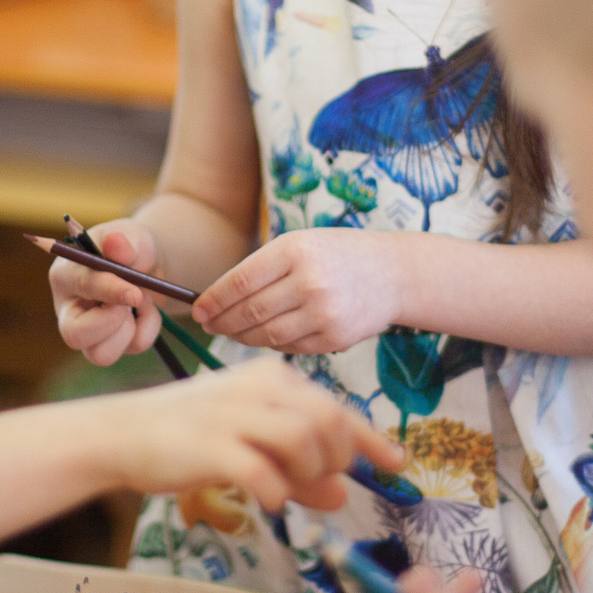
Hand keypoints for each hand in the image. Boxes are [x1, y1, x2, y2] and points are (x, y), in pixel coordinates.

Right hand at [51, 219, 171, 365]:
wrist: (149, 265)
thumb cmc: (130, 248)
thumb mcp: (131, 237)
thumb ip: (124, 242)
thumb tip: (115, 242)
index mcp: (65, 275)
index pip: (80, 286)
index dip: (109, 290)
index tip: (135, 293)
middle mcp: (69, 309)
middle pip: (74, 336)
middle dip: (111, 323)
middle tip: (136, 300)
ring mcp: (87, 333)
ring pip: (102, 354)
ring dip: (132, 327)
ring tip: (141, 299)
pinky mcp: (109, 345)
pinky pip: (133, 347)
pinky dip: (149, 327)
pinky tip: (145, 309)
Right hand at [106, 359, 403, 510]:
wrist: (123, 433)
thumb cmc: (190, 437)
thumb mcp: (251, 446)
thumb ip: (299, 470)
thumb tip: (343, 495)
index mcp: (273, 379)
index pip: (337, 408)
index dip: (373, 440)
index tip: (398, 465)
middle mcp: (259, 389)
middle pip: (330, 422)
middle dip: (338, 460)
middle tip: (324, 482)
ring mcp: (236, 415)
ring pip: (305, 439)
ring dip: (310, 473)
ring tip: (291, 488)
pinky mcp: (213, 446)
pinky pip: (264, 472)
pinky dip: (277, 493)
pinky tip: (268, 501)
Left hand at [195, 228, 402, 354]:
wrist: (393, 274)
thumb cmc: (337, 256)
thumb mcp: (300, 244)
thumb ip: (262, 268)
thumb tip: (217, 300)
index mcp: (294, 250)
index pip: (239, 281)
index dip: (214, 300)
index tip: (199, 310)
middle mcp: (308, 281)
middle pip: (249, 312)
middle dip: (223, 322)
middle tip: (210, 326)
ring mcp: (323, 312)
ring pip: (266, 335)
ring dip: (243, 337)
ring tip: (234, 333)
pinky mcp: (334, 338)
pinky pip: (289, 347)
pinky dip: (273, 344)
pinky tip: (267, 336)